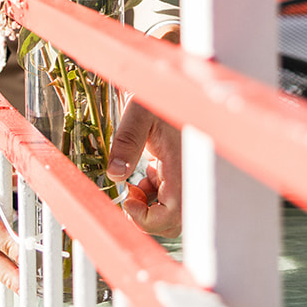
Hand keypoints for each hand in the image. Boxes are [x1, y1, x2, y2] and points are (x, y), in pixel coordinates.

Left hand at [106, 101, 181, 236]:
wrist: (176, 86)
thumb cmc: (162, 95)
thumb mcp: (139, 112)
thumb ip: (127, 141)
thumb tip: (116, 173)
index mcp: (183, 166)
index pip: (172, 214)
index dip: (147, 218)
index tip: (126, 202)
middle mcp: (190, 175)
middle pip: (175, 221)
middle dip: (148, 217)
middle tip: (128, 198)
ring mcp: (188, 176)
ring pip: (173, 212)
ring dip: (151, 206)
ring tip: (135, 186)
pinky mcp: (183, 172)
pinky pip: (172, 197)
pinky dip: (155, 195)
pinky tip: (145, 175)